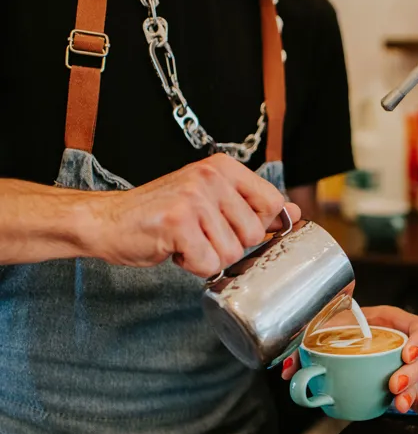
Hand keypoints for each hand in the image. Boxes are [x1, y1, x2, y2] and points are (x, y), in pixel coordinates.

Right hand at [85, 154, 300, 276]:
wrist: (108, 221)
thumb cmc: (162, 214)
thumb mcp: (212, 200)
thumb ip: (252, 205)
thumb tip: (294, 213)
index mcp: (224, 167)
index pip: (272, 203)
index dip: (258, 225)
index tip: (231, 226)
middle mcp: (211, 177)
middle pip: (253, 234)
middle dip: (229, 245)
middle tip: (200, 234)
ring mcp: (194, 198)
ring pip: (232, 253)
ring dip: (208, 256)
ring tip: (185, 240)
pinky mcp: (178, 223)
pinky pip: (208, 263)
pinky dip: (192, 265)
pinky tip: (174, 249)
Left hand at [282, 306, 417, 423]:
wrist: (327, 329)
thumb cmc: (330, 322)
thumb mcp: (320, 325)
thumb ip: (304, 344)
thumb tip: (289, 370)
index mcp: (390, 320)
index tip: (406, 353)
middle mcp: (400, 341)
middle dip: (411, 374)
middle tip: (393, 385)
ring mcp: (400, 364)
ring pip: (417, 378)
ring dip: (414, 393)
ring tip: (400, 405)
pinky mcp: (396, 383)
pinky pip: (415, 395)